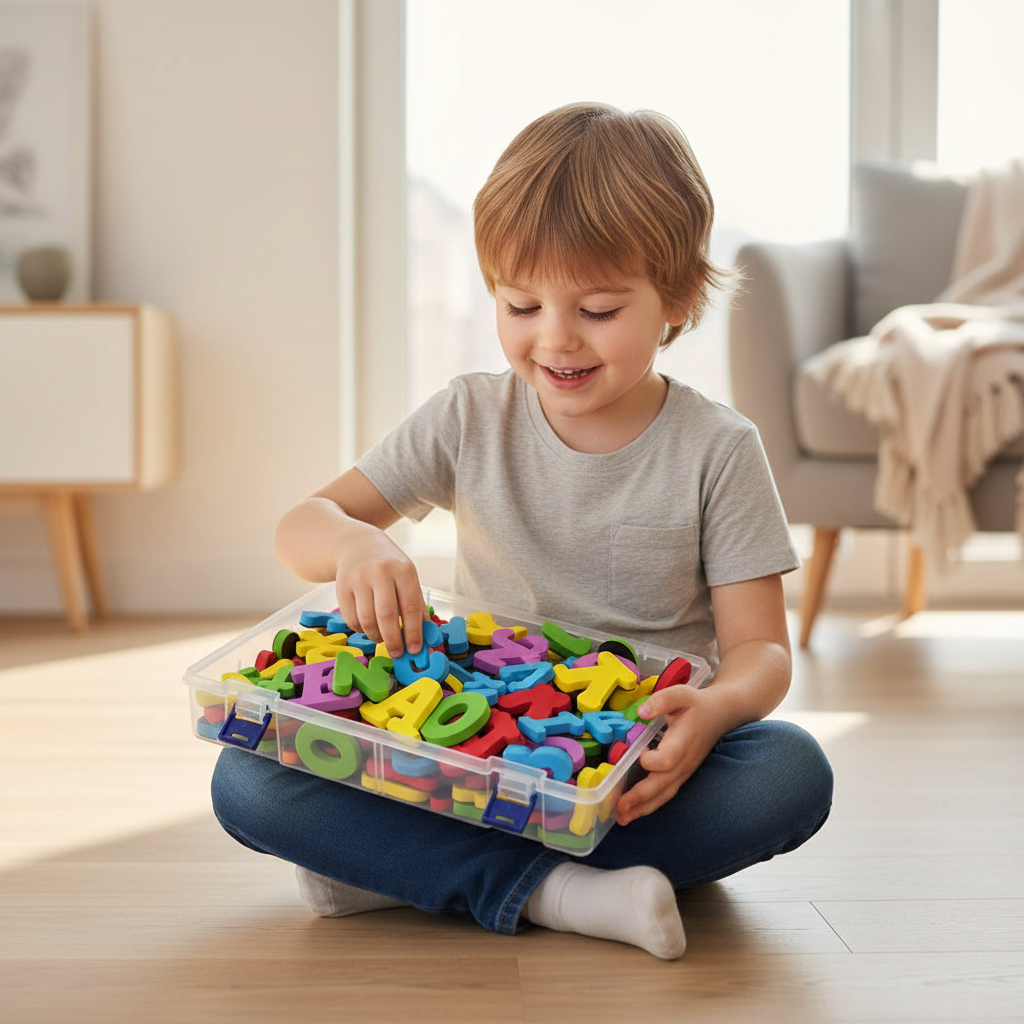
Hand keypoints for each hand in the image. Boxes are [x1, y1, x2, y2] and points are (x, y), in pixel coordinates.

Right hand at [332, 520, 427, 658]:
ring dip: (376, 636)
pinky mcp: (342, 588)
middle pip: (386, 615)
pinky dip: (361, 630)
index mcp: (403, 570)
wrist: (357, 544)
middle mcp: (380, 573)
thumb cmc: (388, 565)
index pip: (410, 606)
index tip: (414, 649)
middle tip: (397, 653)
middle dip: (393, 640)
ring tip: (382, 638)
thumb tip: (426, 633)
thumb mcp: (407, 576)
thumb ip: (416, 603)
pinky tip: (368, 627)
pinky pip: (351, 619)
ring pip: (367, 620)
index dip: (413, 632)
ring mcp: (359, 580)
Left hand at [615, 683, 725, 825]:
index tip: (640, 754)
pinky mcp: (681, 776)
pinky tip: (634, 813)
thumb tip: (642, 712)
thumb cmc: (697, 704)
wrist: (721, 715)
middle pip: (663, 785)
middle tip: (620, 808)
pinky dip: (649, 806)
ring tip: (622, 818)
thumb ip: (662, 700)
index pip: (668, 759)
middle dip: (640, 797)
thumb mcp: (681, 694)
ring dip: (643, 808)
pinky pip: (666, 794)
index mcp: (683, 741)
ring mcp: (684, 772)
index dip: (652, 761)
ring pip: (664, 795)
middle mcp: (684, 762)